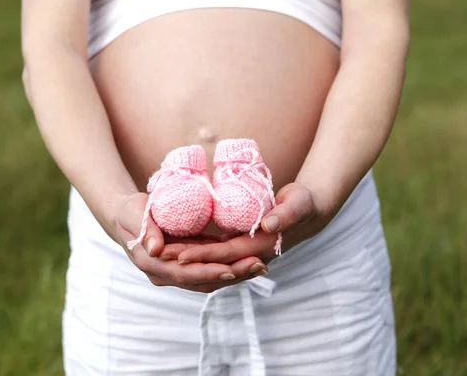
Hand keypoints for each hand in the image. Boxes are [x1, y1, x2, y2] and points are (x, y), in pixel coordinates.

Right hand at [110, 193, 267, 292]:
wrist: (126, 217)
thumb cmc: (130, 211)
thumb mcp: (134, 213)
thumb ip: (145, 229)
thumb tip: (155, 249)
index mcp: (152, 265)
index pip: (184, 274)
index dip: (208, 273)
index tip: (231, 269)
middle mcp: (165, 275)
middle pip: (202, 282)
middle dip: (231, 275)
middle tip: (258, 266)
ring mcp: (176, 273)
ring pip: (209, 280)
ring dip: (235, 274)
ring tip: (260, 265)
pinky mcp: (187, 265)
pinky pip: (210, 270)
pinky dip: (229, 266)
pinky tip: (250, 260)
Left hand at [159, 182, 338, 264]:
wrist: (309, 212)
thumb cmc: (302, 204)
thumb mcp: (298, 205)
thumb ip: (286, 215)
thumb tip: (269, 226)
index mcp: (261, 248)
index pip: (225, 255)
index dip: (202, 255)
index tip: (178, 254)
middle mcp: (250, 256)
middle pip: (212, 263)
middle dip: (184, 260)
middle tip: (157, 254)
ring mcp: (244, 255)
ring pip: (210, 262)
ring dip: (186, 258)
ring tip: (159, 251)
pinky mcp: (239, 247)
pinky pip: (214, 254)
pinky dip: (196, 252)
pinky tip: (176, 246)